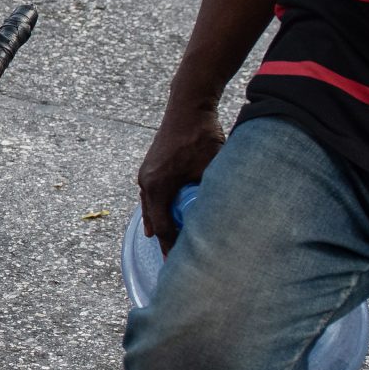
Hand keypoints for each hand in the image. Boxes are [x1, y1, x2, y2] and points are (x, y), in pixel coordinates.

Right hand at [136, 105, 225, 251]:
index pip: (164, 227)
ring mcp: (146, 174)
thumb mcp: (211, 168)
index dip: (172, 248)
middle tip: (175, 263)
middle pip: (154, 221)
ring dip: (161, 226)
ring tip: (169, 246)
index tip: (179, 265)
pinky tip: (162, 221)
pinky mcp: (150, 167)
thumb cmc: (200, 134)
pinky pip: (152, 197)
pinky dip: (158, 211)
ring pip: (151, 209)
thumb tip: (222, 216)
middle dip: (165, 241)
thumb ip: (211, 193)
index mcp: (158, 186)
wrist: (187, 104)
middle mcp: (146, 182)